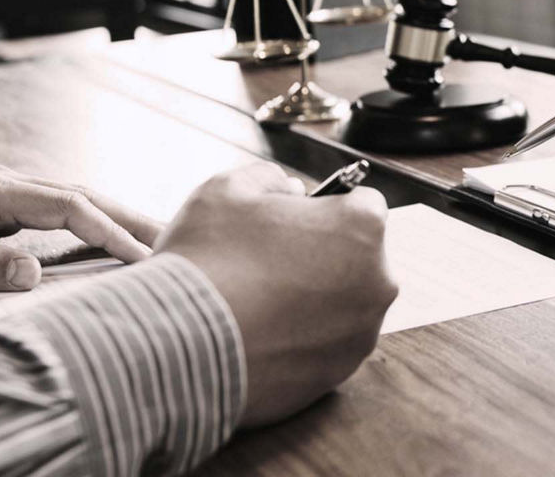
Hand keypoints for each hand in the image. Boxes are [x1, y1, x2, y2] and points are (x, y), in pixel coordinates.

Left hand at [0, 166, 157, 290]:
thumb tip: (36, 274)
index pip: (67, 206)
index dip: (110, 232)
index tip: (143, 258)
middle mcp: (1, 184)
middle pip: (83, 194)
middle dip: (131, 218)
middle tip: (178, 239)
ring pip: (73, 199)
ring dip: (116, 218)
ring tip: (157, 241)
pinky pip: (56, 210)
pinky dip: (90, 222)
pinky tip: (107, 240)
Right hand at [153, 162, 396, 426]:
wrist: (177, 347)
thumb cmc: (206, 258)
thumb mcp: (228, 189)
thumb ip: (270, 178)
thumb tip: (290, 190)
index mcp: (362, 228)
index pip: (362, 204)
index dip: (326, 206)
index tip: (295, 219)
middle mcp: (377, 282)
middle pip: (356, 257)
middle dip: (323, 254)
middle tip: (269, 261)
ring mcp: (360, 334)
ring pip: (343, 305)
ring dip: (313, 299)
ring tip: (258, 302)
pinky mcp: (337, 375)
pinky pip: (323, 346)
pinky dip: (300, 339)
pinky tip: (258, 335)